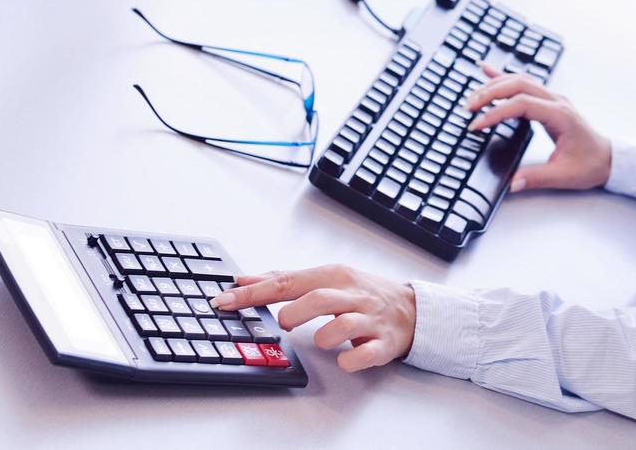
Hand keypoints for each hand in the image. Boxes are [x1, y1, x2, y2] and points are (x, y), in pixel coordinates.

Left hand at [211, 264, 415, 372]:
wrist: (411, 310)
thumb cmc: (361, 294)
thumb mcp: (326, 279)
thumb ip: (285, 280)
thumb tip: (243, 280)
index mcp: (334, 276)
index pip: (288, 281)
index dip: (254, 293)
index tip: (224, 301)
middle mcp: (352, 294)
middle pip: (318, 298)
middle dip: (294, 312)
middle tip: (284, 323)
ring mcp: (369, 319)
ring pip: (343, 325)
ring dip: (324, 336)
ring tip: (320, 340)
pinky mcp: (382, 343)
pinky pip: (365, 353)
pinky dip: (350, 359)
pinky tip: (344, 359)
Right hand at [465, 63, 611, 191]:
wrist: (607, 158)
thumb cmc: (589, 164)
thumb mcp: (563, 176)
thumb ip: (537, 178)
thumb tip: (512, 183)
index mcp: (560, 115)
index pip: (521, 104)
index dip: (496, 112)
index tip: (477, 124)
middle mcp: (556, 101)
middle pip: (518, 85)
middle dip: (490, 93)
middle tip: (469, 107)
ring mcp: (553, 98)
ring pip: (520, 80)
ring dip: (495, 85)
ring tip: (473, 97)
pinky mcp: (549, 102)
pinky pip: (524, 83)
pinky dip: (504, 77)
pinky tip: (487, 71)